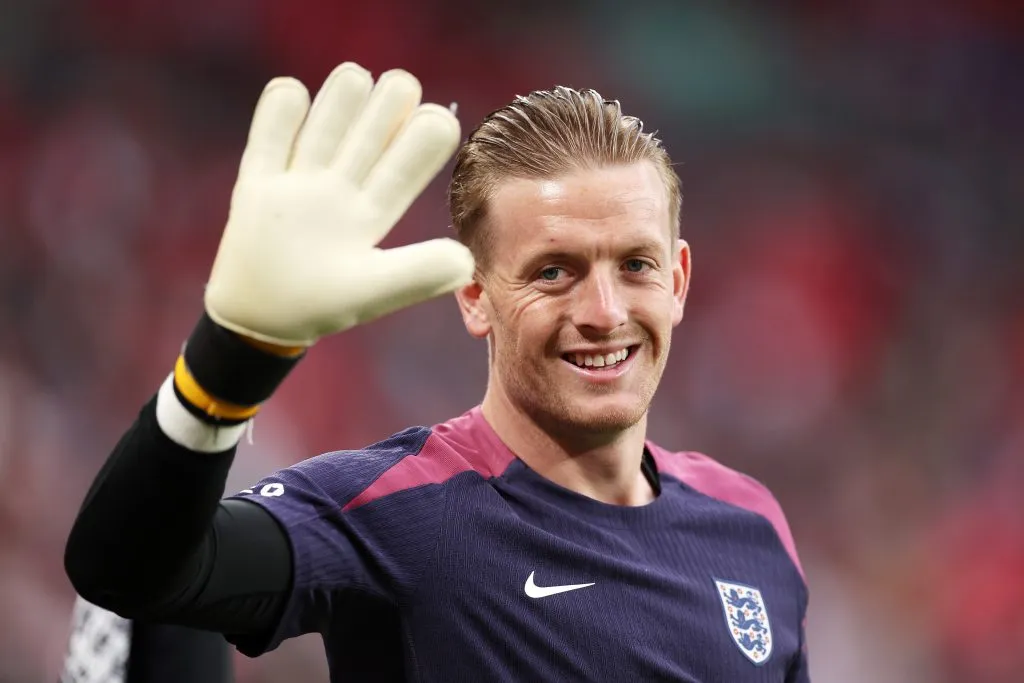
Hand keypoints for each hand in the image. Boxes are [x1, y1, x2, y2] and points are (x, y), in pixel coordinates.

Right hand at [204, 62, 474, 346]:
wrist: (258, 319)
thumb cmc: (320, 307)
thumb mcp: (372, 291)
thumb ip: (417, 274)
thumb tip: (466, 260)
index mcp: (375, 209)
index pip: (410, 160)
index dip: (427, 135)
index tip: (436, 120)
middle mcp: (344, 186)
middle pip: (375, 125)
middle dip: (391, 101)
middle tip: (399, 90)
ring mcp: (302, 179)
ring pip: (330, 116)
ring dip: (344, 93)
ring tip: (354, 83)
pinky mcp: (261, 179)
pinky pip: (272, 130)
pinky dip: (283, 105)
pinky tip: (294, 96)